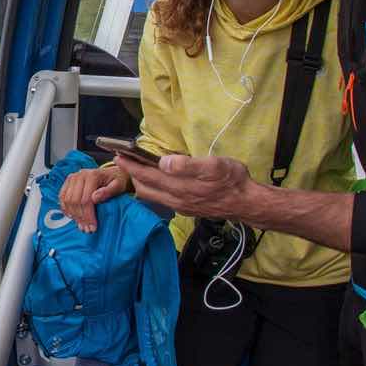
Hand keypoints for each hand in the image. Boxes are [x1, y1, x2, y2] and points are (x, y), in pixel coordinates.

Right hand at [58, 165, 129, 231]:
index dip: (88, 216)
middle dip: (81, 218)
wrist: (111, 174)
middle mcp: (80, 175)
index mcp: (92, 176)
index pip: (86, 199)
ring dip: (73, 215)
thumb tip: (95, 198)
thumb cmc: (116, 181)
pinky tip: (73, 217)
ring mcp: (72, 178)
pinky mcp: (68, 182)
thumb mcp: (118, 185)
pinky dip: (66, 209)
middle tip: (87, 229)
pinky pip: (62, 197)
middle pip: (75, 201)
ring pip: (67, 200)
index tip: (93, 227)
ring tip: (82, 226)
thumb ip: (108, 191)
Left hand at [119, 152, 251, 220]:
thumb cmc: (232, 180)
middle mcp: (176, 199)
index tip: (119, 156)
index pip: (148, 176)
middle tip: (123, 161)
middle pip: (145, 188)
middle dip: (132, 174)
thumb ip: (187, 165)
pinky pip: (162, 200)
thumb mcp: (214, 166)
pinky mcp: (187, 210)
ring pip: (152, 196)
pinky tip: (156, 182)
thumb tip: (163, 162)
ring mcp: (181, 206)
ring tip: (137, 170)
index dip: (132, 166)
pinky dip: (153, 190)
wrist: (246, 203)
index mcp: (180, 187)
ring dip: (141, 183)